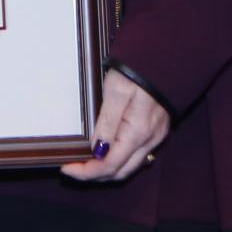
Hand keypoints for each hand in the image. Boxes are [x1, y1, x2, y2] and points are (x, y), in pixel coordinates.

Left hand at [61, 67, 169, 182]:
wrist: (165, 56)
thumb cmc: (137, 69)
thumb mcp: (116, 91)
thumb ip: (107, 123)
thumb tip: (97, 151)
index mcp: (138, 132)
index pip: (110, 166)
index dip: (86, 172)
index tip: (66, 168)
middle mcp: (150, 140)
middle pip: (120, 172)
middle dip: (95, 175)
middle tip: (73, 167)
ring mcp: (155, 136)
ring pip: (129, 166)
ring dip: (107, 169)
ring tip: (85, 161)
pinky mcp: (156, 130)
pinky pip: (137, 154)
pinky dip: (119, 159)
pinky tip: (105, 150)